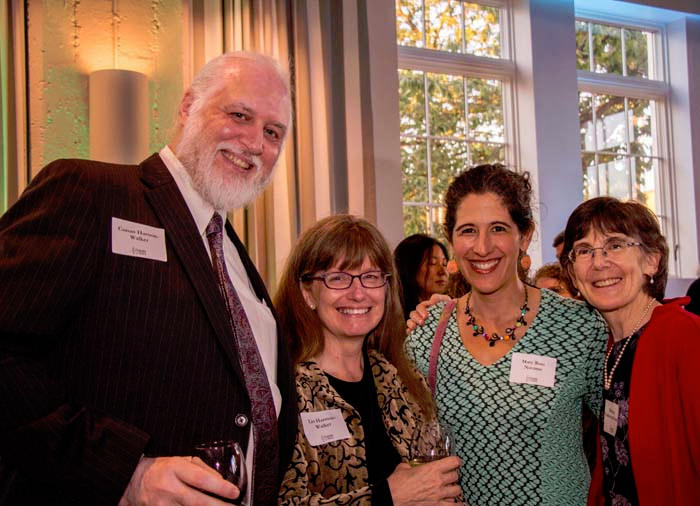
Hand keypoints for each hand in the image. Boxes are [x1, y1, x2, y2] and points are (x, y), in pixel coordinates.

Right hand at [119, 456, 239, 505]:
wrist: (132, 482)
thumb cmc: (161, 469)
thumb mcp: (181, 461)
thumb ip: (202, 469)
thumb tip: (222, 481)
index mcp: (175, 469)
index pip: (201, 479)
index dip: (220, 487)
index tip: (235, 492)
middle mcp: (169, 488)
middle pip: (198, 502)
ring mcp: (162, 505)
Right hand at [388, 456, 462, 504]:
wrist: (392, 498)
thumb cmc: (397, 483)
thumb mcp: (403, 467)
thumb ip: (410, 465)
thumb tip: (410, 466)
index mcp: (432, 469)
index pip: (453, 462)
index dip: (456, 461)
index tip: (455, 462)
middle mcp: (438, 481)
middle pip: (456, 476)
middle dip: (453, 475)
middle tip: (449, 476)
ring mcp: (439, 495)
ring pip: (457, 490)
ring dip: (454, 489)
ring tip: (450, 489)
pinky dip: (458, 505)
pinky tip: (460, 504)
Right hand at [406, 294, 451, 333]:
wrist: (456, 322)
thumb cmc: (450, 310)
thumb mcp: (446, 302)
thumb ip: (439, 298)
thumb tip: (432, 299)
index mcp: (426, 307)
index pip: (420, 307)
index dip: (421, 310)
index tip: (426, 316)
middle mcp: (421, 315)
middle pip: (413, 314)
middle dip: (416, 318)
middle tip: (422, 322)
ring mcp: (419, 324)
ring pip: (410, 322)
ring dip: (411, 324)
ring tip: (415, 327)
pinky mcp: (419, 332)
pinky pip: (410, 331)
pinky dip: (409, 331)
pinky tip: (411, 332)